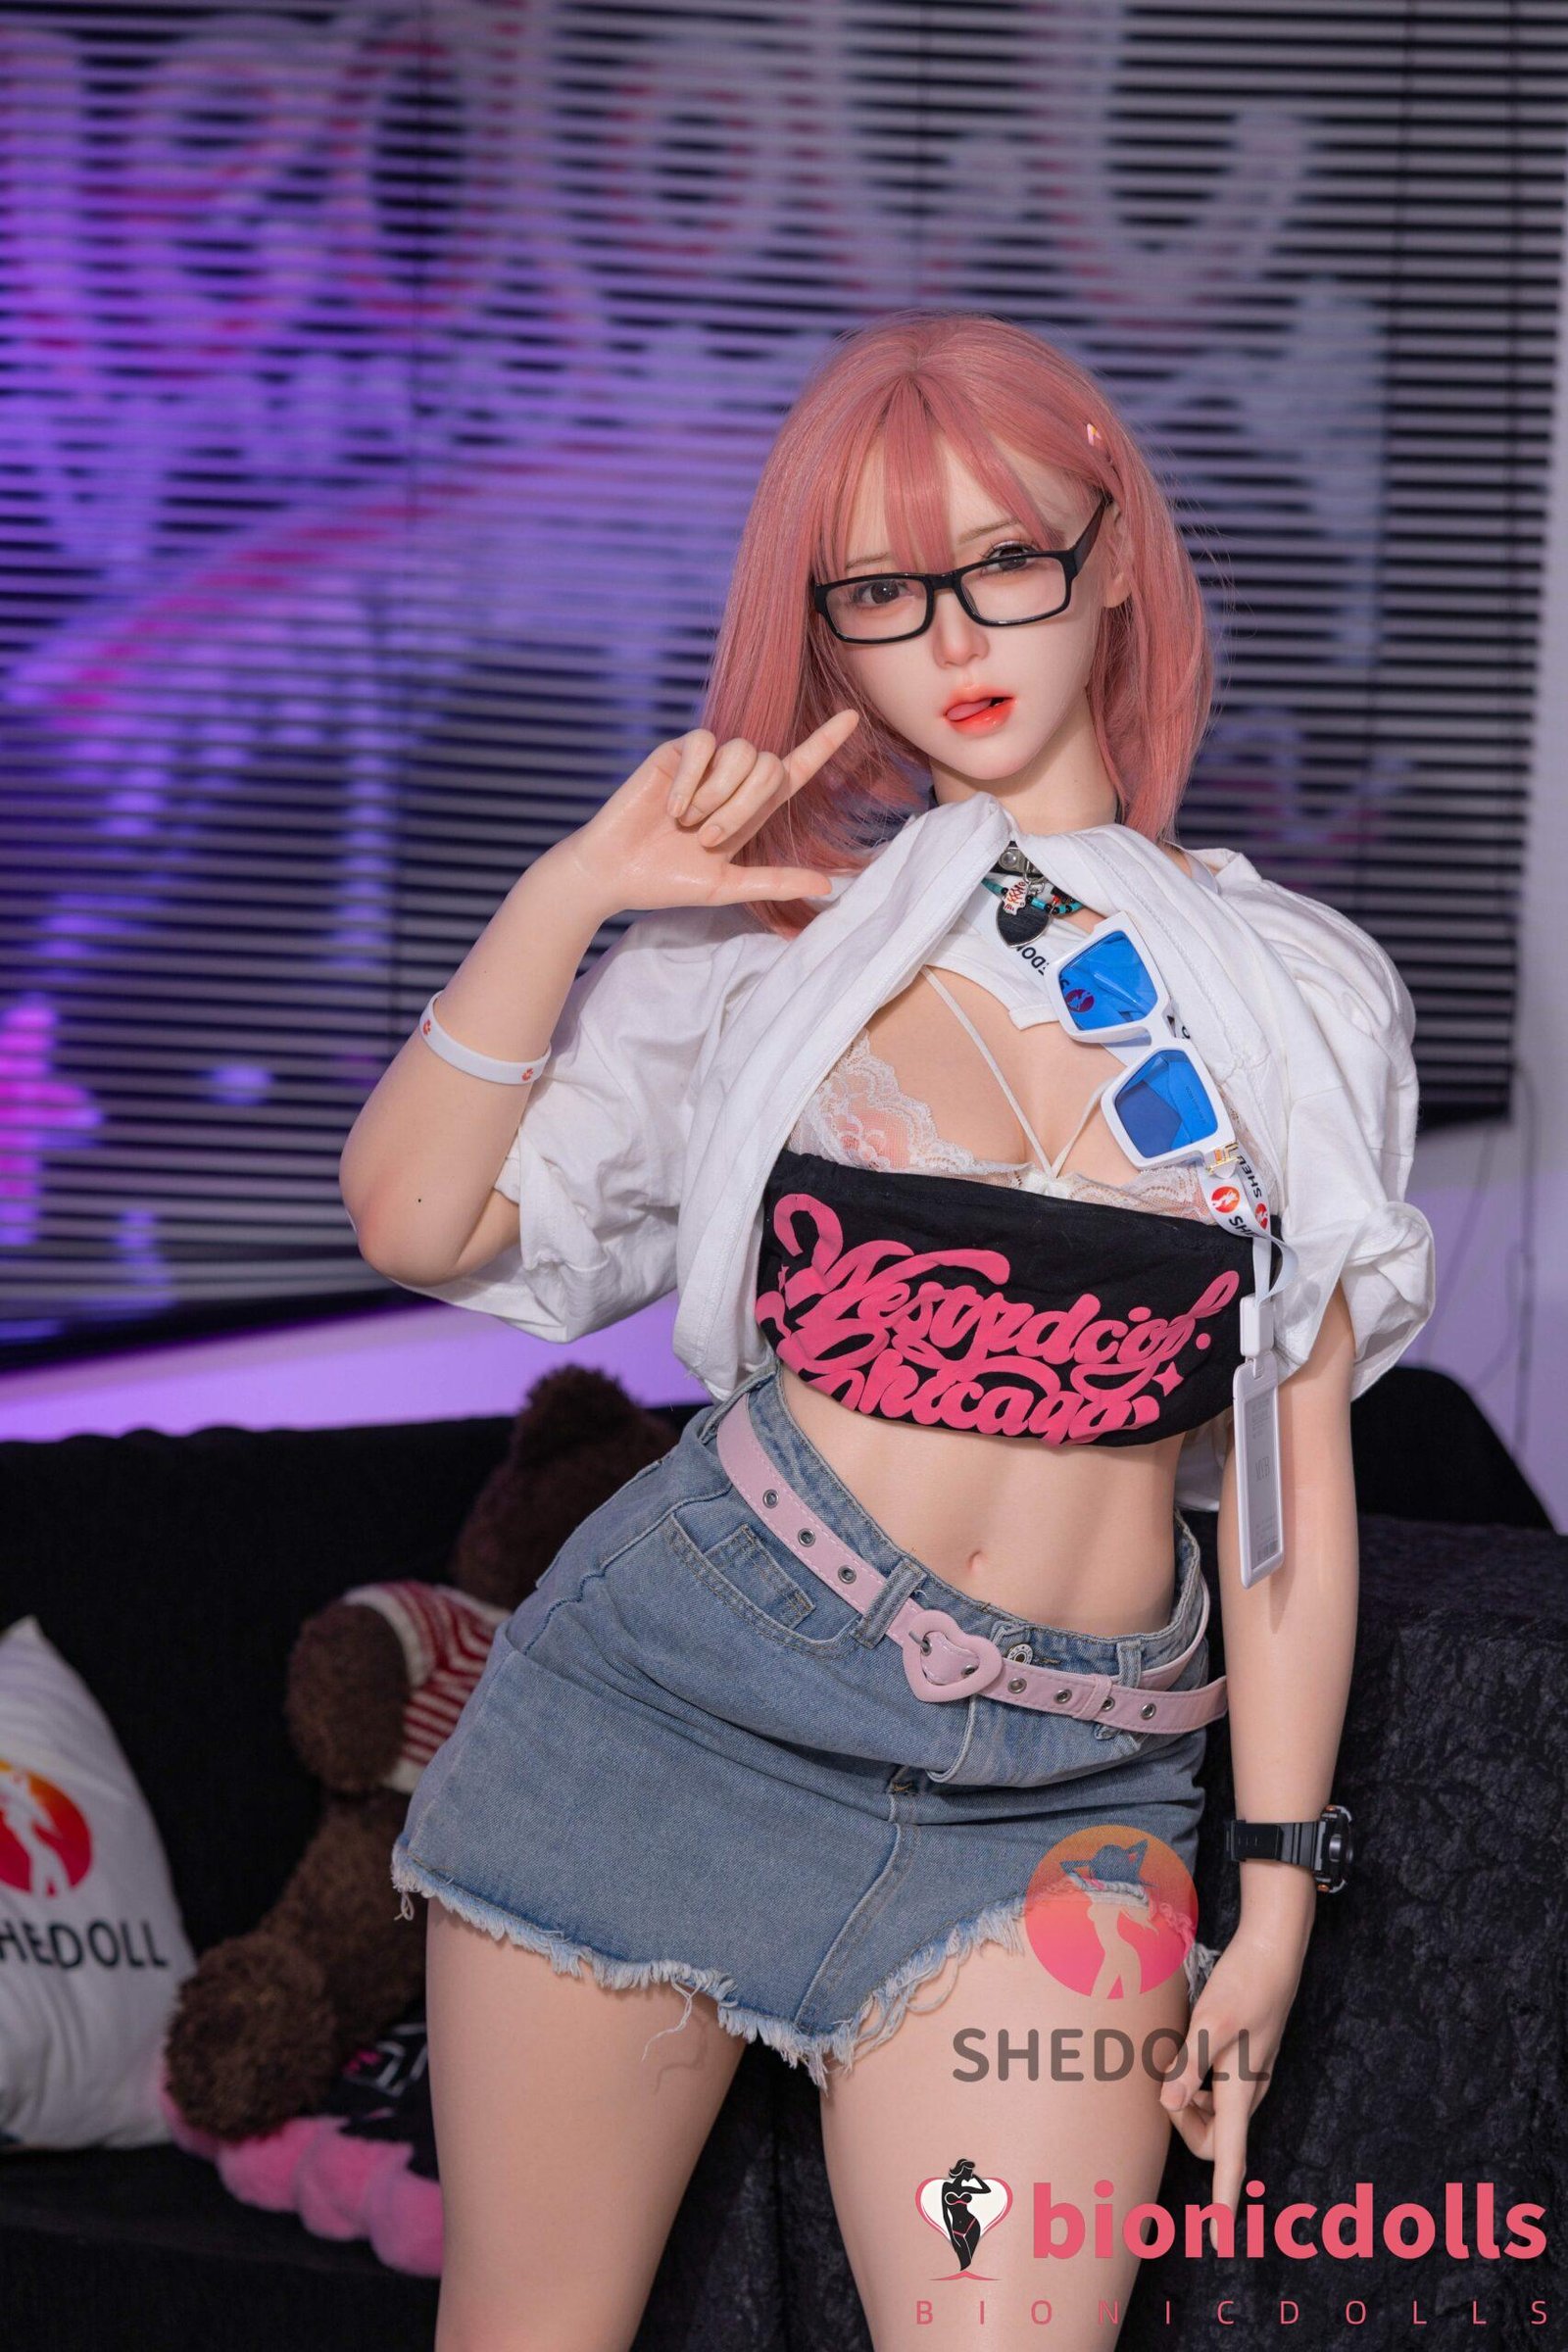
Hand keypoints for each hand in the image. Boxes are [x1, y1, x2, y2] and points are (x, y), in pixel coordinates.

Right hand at [553, 708, 860, 919]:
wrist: (615, 872)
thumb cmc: (666, 881)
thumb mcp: (728, 887)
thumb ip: (775, 881)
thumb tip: (829, 887)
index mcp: (751, 809)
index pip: (795, 769)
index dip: (824, 744)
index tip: (852, 717)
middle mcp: (732, 781)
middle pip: (771, 765)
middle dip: (746, 806)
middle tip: (710, 839)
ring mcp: (704, 764)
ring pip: (741, 752)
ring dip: (719, 795)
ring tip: (688, 823)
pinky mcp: (675, 752)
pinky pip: (702, 744)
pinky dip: (692, 779)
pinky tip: (671, 806)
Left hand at [1157, 1918, 1309, 2248]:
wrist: (1273, 1953)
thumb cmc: (1243, 1985)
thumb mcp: (1212, 2021)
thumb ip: (1189, 2064)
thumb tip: (1166, 2106)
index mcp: (1240, 2090)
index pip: (1231, 2157)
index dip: (1224, 2197)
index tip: (1219, 2233)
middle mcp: (1246, 2092)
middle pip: (1212, 2140)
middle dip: (1185, 2127)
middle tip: (1168, 2082)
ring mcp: (1245, 2077)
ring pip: (1210, 2113)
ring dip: (1187, 2099)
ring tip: (1175, 2054)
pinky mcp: (1240, 2060)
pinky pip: (1212, 2090)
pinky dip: (1193, 2081)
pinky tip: (1182, 2046)